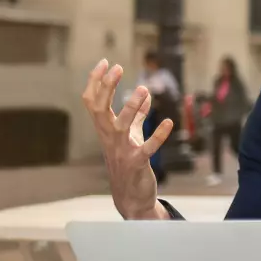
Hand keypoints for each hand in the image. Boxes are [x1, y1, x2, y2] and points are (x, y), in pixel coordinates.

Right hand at [81, 58, 172, 219]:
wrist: (132, 198)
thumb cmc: (129, 163)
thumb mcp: (131, 136)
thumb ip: (137, 116)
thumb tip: (145, 94)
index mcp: (105, 130)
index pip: (92, 102)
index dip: (96, 82)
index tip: (104, 61)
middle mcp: (109, 139)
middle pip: (100, 109)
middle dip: (106, 88)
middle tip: (117, 67)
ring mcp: (122, 152)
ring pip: (120, 126)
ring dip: (131, 107)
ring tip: (143, 89)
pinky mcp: (137, 164)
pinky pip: (147, 148)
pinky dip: (157, 135)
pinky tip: (168, 122)